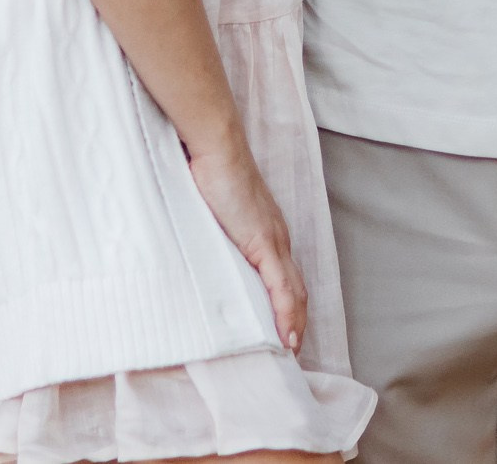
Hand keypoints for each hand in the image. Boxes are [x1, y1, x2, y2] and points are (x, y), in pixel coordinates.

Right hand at [187, 139, 308, 356]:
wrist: (215, 146)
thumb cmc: (208, 171)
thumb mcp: (211, 212)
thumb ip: (212, 231)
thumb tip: (199, 247)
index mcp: (267, 229)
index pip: (285, 274)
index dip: (289, 303)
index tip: (285, 327)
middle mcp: (277, 235)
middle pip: (296, 287)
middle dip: (296, 319)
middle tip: (290, 348)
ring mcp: (273, 239)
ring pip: (294, 291)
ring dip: (295, 323)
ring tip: (290, 350)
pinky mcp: (263, 241)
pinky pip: (281, 286)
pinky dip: (287, 313)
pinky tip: (288, 335)